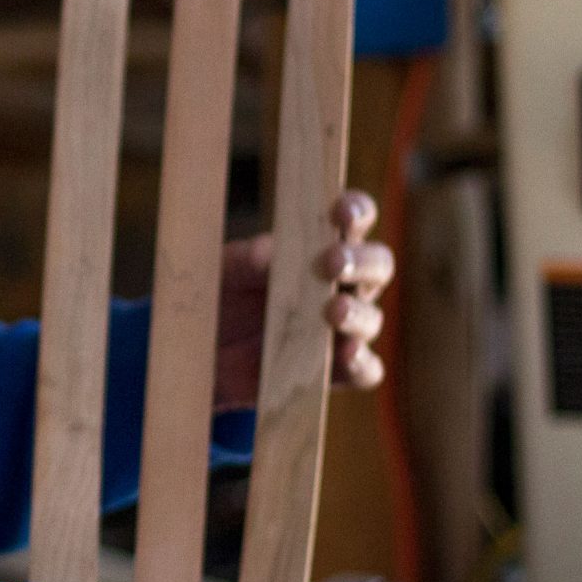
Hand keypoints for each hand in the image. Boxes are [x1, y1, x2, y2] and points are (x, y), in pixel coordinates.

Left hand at [213, 190, 394, 409]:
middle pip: (378, 266)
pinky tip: (347, 354)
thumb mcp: (223, 272)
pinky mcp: (332, 371)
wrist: (203, 351)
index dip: (357, 210)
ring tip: (334, 310)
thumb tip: (267, 254)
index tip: (340, 212)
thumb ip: (244, 261)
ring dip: (358, 313)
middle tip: (333, 262)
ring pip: (372, 318)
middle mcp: (343, 285)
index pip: (355, 221)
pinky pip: (365, 371)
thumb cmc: (222, 295)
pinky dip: (362, 363)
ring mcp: (342, 328)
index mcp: (322, 247)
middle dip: (361, 261)